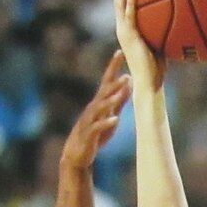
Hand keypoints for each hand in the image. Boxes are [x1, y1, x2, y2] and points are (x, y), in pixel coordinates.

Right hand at [60, 51, 131, 169]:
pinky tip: (115, 119)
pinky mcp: (89, 134)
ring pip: (101, 107)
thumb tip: (129, 82)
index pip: (106, 81)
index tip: (120, 52)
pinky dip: (106, 122)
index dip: (112, 67)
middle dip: (114, 82)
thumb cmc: (96, 134)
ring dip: (111, 99)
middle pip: (104, 92)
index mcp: (99, 103)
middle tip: (126, 73)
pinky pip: (98, 127)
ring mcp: (90, 120)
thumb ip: (119, 100)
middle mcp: (93, 108)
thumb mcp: (111, 115)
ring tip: (121, 92)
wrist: (77, 154)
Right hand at [114, 0, 165, 92]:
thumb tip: (182, 21)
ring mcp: (124, 32)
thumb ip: (165, 32)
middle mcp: (123, 28)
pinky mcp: (129, 37)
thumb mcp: (162, 45)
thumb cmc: (156, 69)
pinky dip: (131, 2)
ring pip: (119, 2)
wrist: (148, 83)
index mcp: (128, 30)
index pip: (125, 5)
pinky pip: (129, 15)